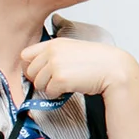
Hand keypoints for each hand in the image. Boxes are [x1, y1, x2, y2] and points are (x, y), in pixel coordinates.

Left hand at [20, 38, 138, 98]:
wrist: (112, 68)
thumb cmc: (96, 61)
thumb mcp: (72, 48)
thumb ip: (54, 53)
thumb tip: (39, 66)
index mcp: (54, 43)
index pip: (26, 55)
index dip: (31, 66)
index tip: (40, 71)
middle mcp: (52, 52)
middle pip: (30, 72)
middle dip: (40, 79)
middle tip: (56, 80)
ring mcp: (55, 65)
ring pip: (38, 84)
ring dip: (50, 87)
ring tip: (66, 83)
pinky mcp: (60, 79)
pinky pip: (49, 92)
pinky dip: (58, 94)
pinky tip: (70, 87)